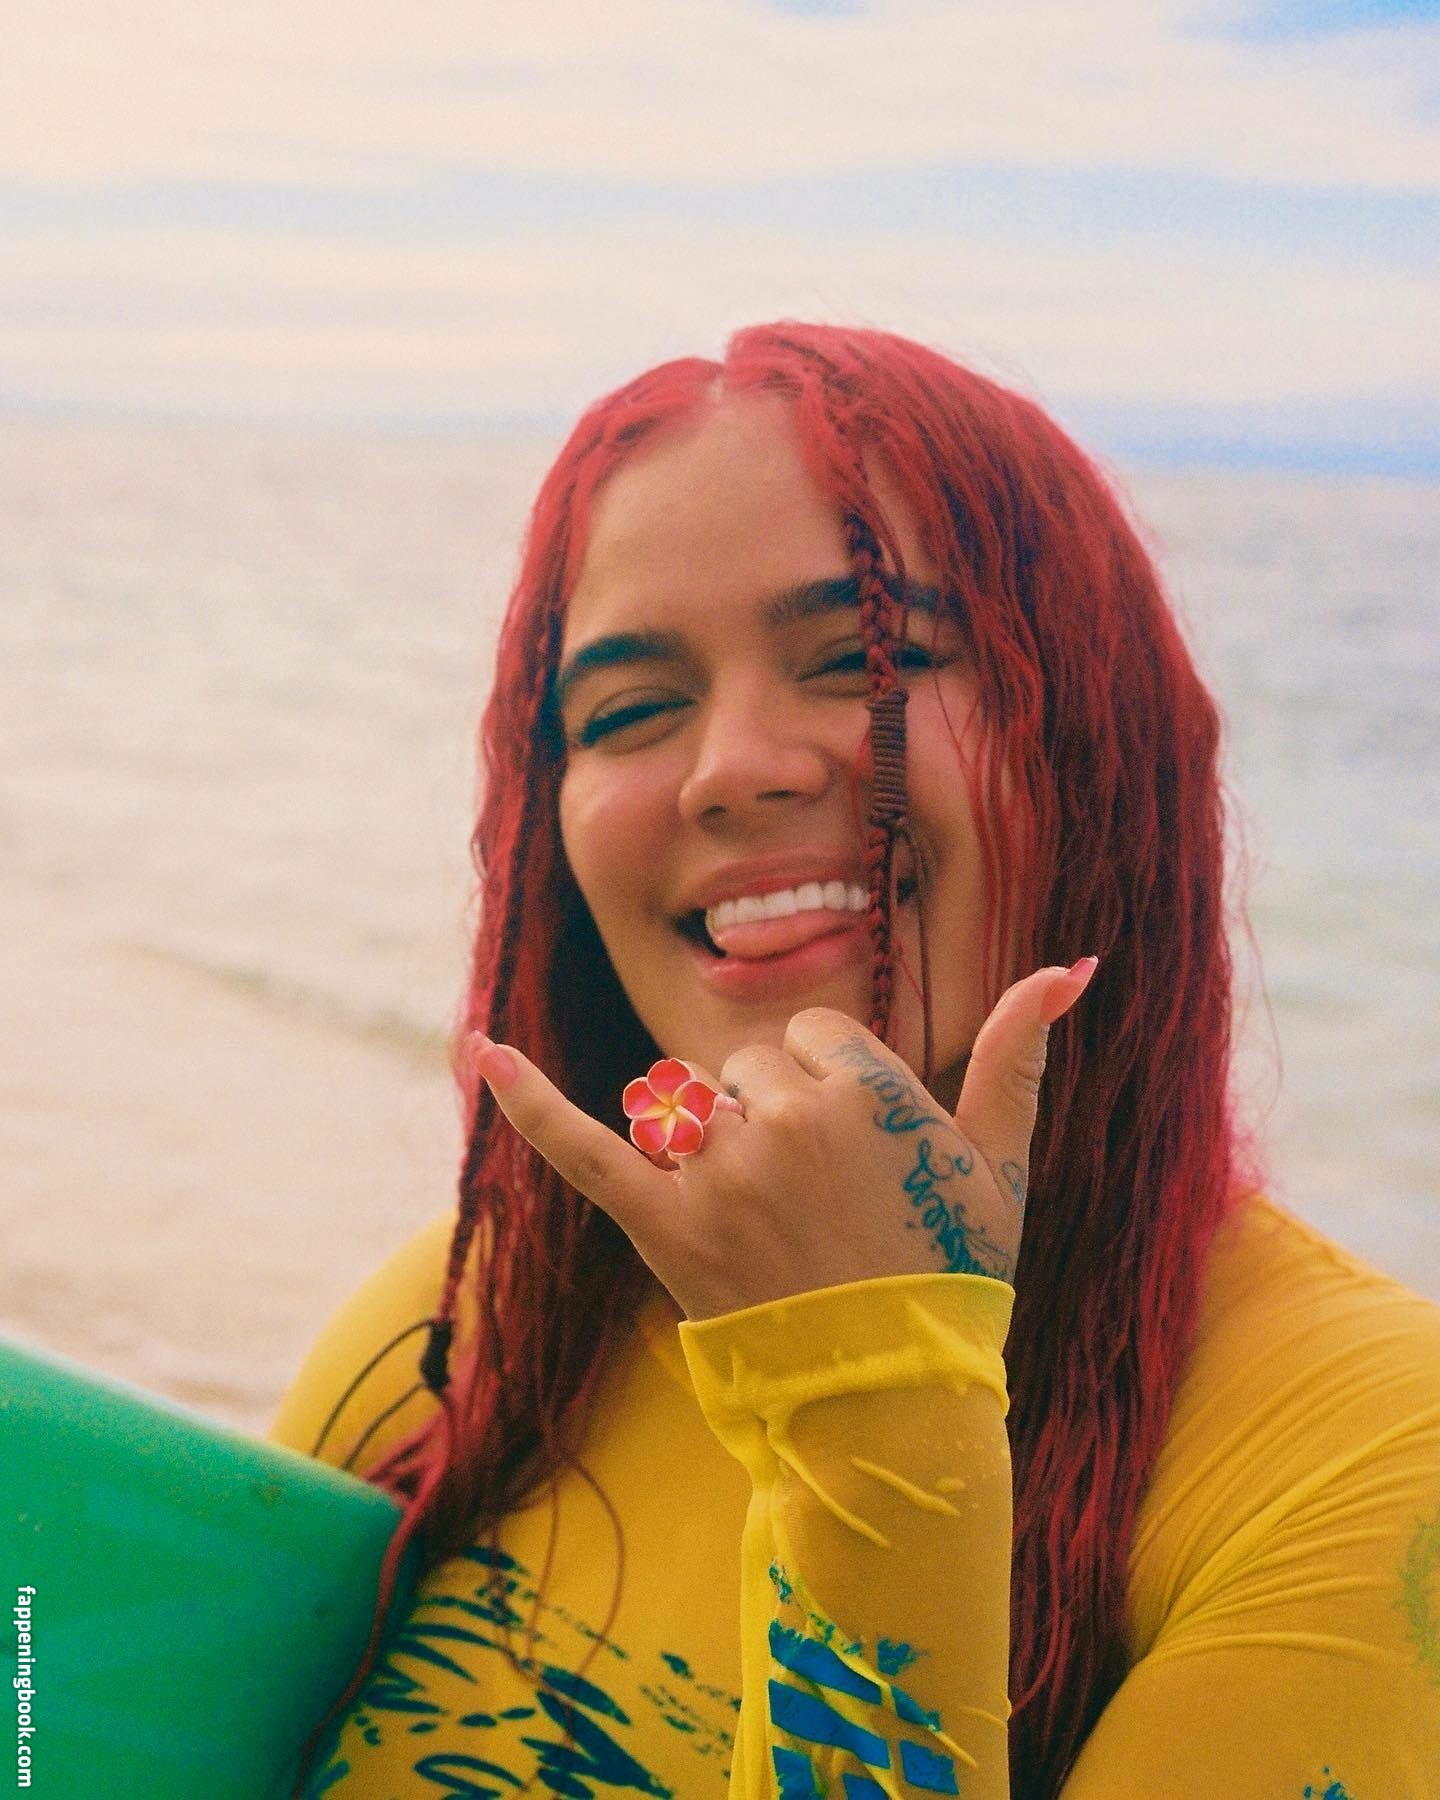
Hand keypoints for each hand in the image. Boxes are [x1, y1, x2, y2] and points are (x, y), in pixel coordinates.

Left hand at [466, 958, 1096, 1321]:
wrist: (888, 1399)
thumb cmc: (951, 1276)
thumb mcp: (1003, 1165)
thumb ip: (1020, 1056)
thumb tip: (1070, 965)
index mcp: (866, 1092)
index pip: (811, 1035)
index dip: (830, 1088)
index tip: (855, 1157)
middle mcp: (787, 1120)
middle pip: (745, 1065)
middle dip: (771, 1115)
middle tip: (814, 1204)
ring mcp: (717, 1173)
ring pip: (688, 1101)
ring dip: (710, 1139)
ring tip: (760, 1216)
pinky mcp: (659, 1225)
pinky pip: (581, 1147)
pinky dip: (526, 1100)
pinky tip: (481, 1048)